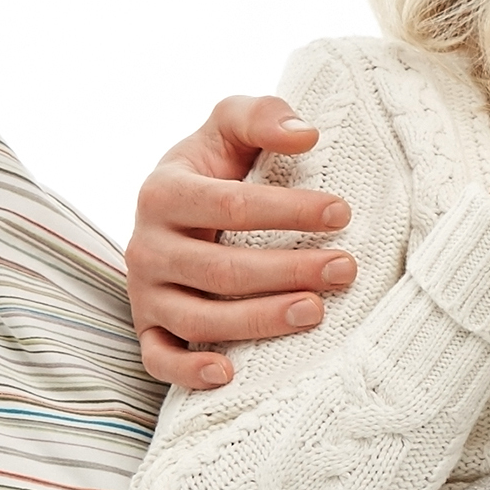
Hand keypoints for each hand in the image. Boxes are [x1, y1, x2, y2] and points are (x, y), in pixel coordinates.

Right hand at [129, 95, 353, 391]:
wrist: (172, 208)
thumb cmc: (214, 167)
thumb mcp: (228, 127)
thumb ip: (261, 116)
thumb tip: (306, 135)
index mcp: (163, 192)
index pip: (230, 205)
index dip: (289, 211)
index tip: (343, 212)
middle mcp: (146, 246)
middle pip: (221, 269)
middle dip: (288, 270)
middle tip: (345, 268)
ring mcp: (144, 293)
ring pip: (198, 319)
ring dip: (260, 321)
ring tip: (316, 311)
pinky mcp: (148, 328)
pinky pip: (159, 359)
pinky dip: (188, 372)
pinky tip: (230, 373)